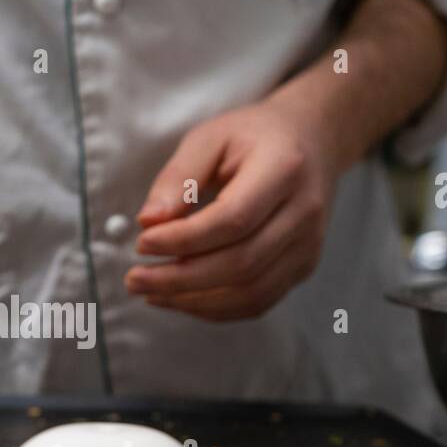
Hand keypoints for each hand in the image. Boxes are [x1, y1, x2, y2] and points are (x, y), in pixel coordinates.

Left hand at [125, 90, 339, 321]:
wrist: (312, 143)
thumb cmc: (254, 137)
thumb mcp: (210, 137)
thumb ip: (179, 177)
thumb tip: (148, 222)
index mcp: (284, 170)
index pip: (233, 219)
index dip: (184, 239)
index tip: (142, 243)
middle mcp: (304, 213)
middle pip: (241, 263)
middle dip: (180, 278)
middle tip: (135, 278)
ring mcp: (308, 246)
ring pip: (250, 293)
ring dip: (194, 300)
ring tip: (152, 292)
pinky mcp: (302, 267)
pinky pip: (257, 302)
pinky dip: (214, 309)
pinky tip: (180, 298)